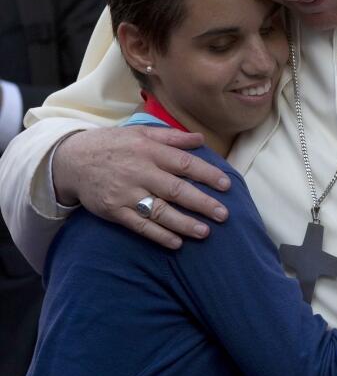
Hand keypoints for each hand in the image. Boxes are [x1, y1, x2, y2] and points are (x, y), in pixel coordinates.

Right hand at [52, 126, 230, 248]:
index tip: (226, 185)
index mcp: (150, 151)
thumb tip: (201, 139)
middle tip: (223, 214)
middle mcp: (140, 172)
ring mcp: (126, 193)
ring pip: (160, 211)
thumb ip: (172, 137)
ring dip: (184, 223)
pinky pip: (140, 226)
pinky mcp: (114, 210)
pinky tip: (176, 242)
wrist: (72, 160)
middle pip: (176, 190)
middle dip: (202, 203)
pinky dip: (159, 235)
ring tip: (205, 232)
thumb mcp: (141, 133)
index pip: (184, 164)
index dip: (207, 174)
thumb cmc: (115, 145)